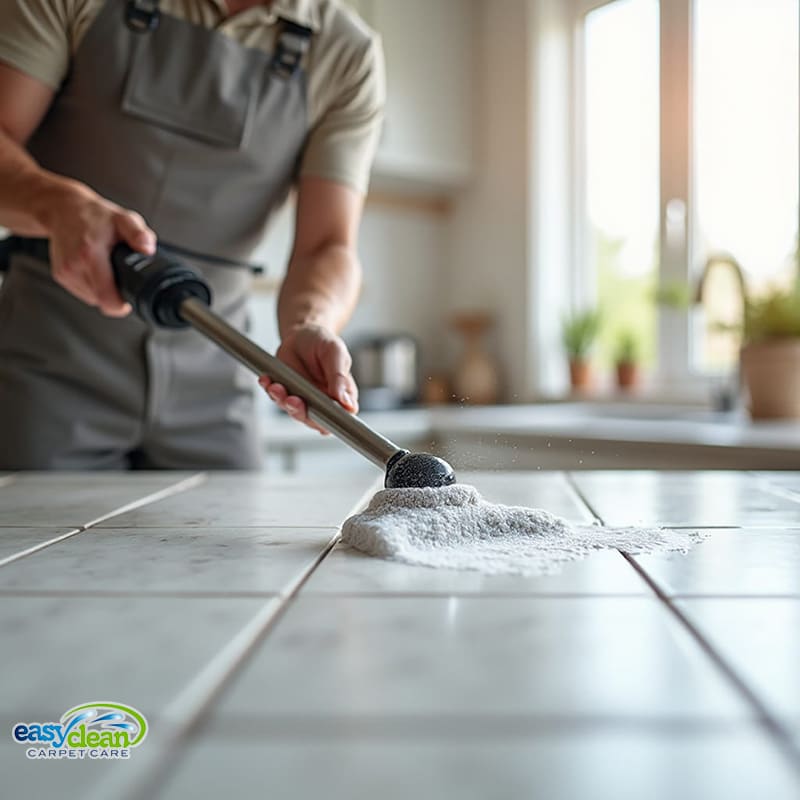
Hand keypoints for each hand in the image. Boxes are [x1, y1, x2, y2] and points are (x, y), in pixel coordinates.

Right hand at [44, 179, 155, 315]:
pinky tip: (94, 269)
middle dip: (114, 294)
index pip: (106, 297)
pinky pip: (82, 292)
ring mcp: (64, 272)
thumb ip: (138, 234)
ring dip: (102, 290)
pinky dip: (91, 286)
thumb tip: (147, 248)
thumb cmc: (94, 215)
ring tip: (106, 269)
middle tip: (120, 276)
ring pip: (91, 298)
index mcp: (90, 254)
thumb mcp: (123, 218)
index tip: (128, 300)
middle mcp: (74, 265)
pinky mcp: (59, 275)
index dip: (120, 305)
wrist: (63, 209)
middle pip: (100, 300)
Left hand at [258, 323, 358, 433]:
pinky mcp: (286, 394)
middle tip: (293, 400)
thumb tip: (346, 402)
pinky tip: (267, 380)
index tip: (321, 412)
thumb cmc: (323, 342)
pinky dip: (270, 390)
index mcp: (342, 395)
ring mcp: (304, 400)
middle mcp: (324, 402)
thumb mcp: (335, 353)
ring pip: (293, 411)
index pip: (342, 416)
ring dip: (283, 401)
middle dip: (301, 412)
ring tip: (277, 387)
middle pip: (315, 420)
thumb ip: (339, 377)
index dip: (332, 419)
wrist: (302, 334)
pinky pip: (276, 398)